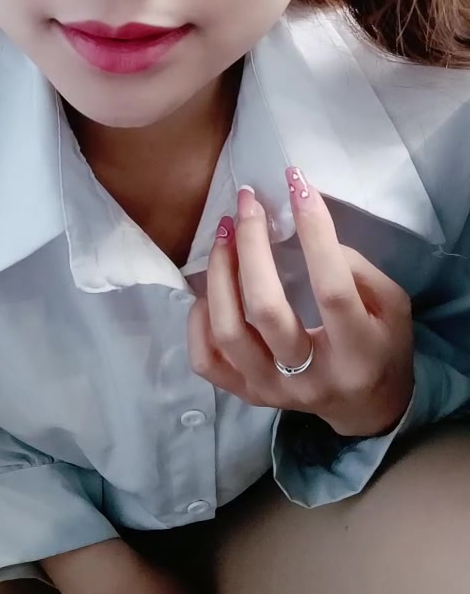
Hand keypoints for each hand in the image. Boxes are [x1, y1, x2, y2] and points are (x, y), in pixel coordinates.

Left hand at [187, 166, 414, 436]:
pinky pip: (207, 360)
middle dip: (252, 245)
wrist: (368, 408)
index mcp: (357, 351)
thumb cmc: (382, 345)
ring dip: (220, 274)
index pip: (332, 288)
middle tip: (248, 202)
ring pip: (229, 333)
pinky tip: (210, 289)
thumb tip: (309, 235)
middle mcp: (312, 376)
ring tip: (224, 233)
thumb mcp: (392, 307)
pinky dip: (199, 321)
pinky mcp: (249, 395)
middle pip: (266, 310)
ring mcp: (274, 389)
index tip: (297, 185)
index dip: (314, 233)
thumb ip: (358, 271)